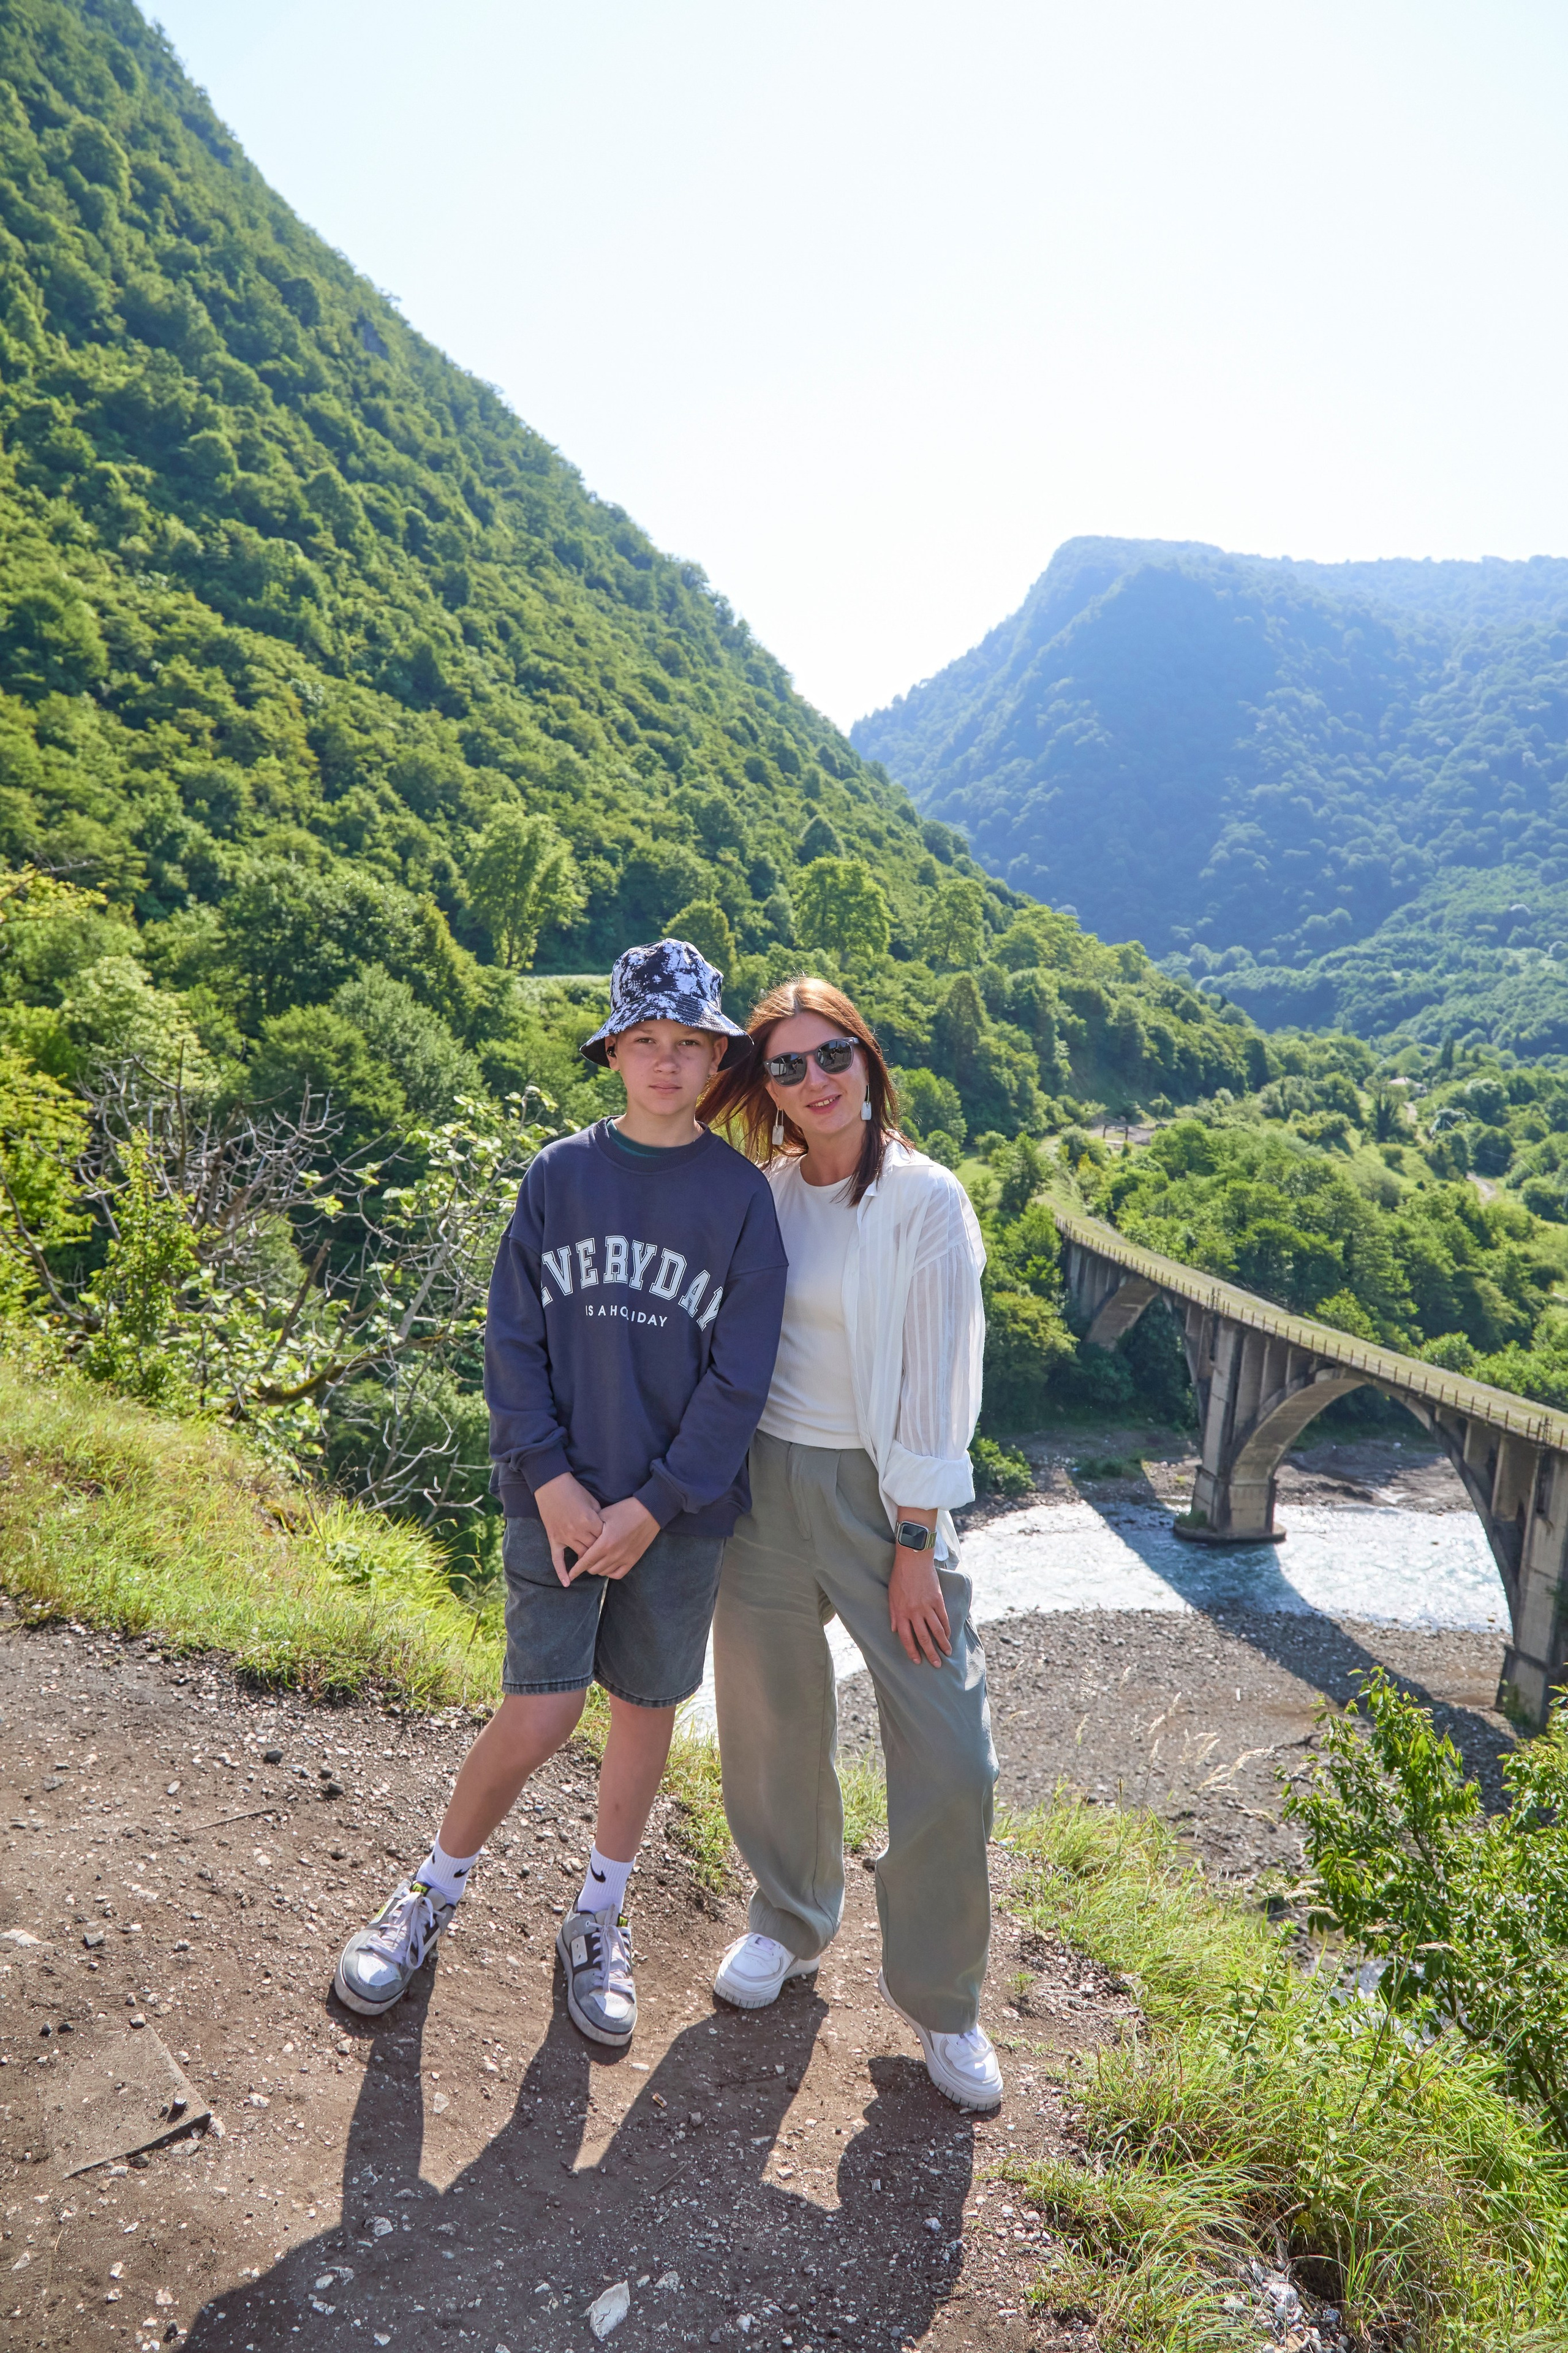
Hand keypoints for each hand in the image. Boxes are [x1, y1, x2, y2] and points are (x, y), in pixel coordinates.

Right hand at [533, 1470, 604, 1584]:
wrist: (551, 1485)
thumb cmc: (574, 1491)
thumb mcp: (592, 1502)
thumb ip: (600, 1518)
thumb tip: (606, 1531)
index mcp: (590, 1521)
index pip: (604, 1539)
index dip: (610, 1541)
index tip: (616, 1543)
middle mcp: (578, 1531)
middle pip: (594, 1549)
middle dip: (601, 1552)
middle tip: (608, 1555)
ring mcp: (565, 1536)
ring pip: (580, 1555)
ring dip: (588, 1559)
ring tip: (595, 1563)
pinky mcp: (554, 1538)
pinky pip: (557, 1559)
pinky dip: (561, 1572)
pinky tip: (567, 1582)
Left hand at [570, 1496, 660, 1582]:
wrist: (650, 1511)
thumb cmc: (625, 1510)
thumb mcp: (604, 1515)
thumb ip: (592, 1529)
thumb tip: (582, 1538)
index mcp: (605, 1543)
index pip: (586, 1561)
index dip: (576, 1569)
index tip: (570, 1574)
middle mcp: (614, 1554)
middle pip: (593, 1569)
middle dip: (586, 1565)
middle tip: (585, 1557)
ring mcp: (625, 1558)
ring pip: (604, 1572)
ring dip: (597, 1568)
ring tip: (596, 1560)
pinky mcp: (633, 1559)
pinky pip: (618, 1574)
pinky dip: (610, 1572)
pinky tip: (607, 1565)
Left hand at [889, 1541, 950, 1667]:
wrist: (913, 1560)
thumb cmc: (900, 1577)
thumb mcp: (891, 1597)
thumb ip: (894, 1615)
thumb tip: (895, 1630)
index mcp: (902, 1613)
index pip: (907, 1638)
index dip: (912, 1651)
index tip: (916, 1660)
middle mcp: (915, 1612)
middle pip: (924, 1638)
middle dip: (930, 1653)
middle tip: (936, 1664)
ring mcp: (927, 1606)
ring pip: (937, 1630)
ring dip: (942, 1644)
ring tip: (947, 1653)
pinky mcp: (938, 1600)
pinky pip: (943, 1618)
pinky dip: (947, 1628)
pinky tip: (949, 1635)